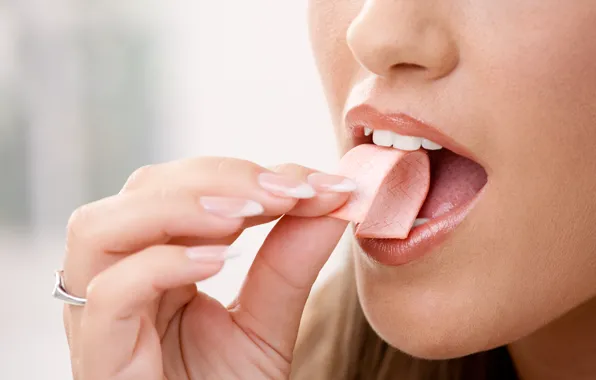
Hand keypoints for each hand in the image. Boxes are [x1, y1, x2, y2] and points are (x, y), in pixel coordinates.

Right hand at [61, 157, 351, 379]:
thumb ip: (292, 261)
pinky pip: (108, 296)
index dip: (244, 173)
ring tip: (248, 213)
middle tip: (288, 191)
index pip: (182, 187)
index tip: (315, 182)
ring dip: (181, 205)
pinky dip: (162, 265)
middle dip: (219, 178)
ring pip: (101, 228)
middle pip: (141, 191)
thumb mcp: (268, 322)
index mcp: (155, 261)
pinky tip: (217, 261)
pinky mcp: (100, 360)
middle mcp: (118, 277)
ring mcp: (100, 317)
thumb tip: (333, 196)